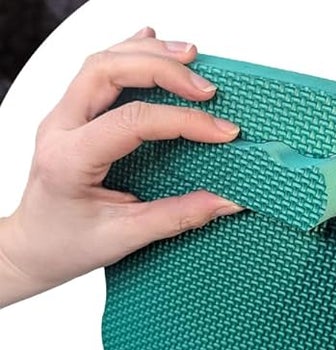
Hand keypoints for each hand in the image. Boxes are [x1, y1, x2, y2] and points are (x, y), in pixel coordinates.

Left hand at [0, 28, 244, 305]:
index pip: (132, 122)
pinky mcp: (72, 114)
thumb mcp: (126, 237)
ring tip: (191, 55)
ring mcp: (63, 115)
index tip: (224, 132)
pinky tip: (151, 42)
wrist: (33, 245)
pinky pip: (97, 72)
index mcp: (70, 158)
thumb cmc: (69, 244)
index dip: (183, 121)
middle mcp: (60, 126)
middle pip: (108, 71)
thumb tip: (227, 201)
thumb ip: (177, 217)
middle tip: (208, 88)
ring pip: (101, 62)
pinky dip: (128, 54)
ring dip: (147, 54)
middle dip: (162, 70)